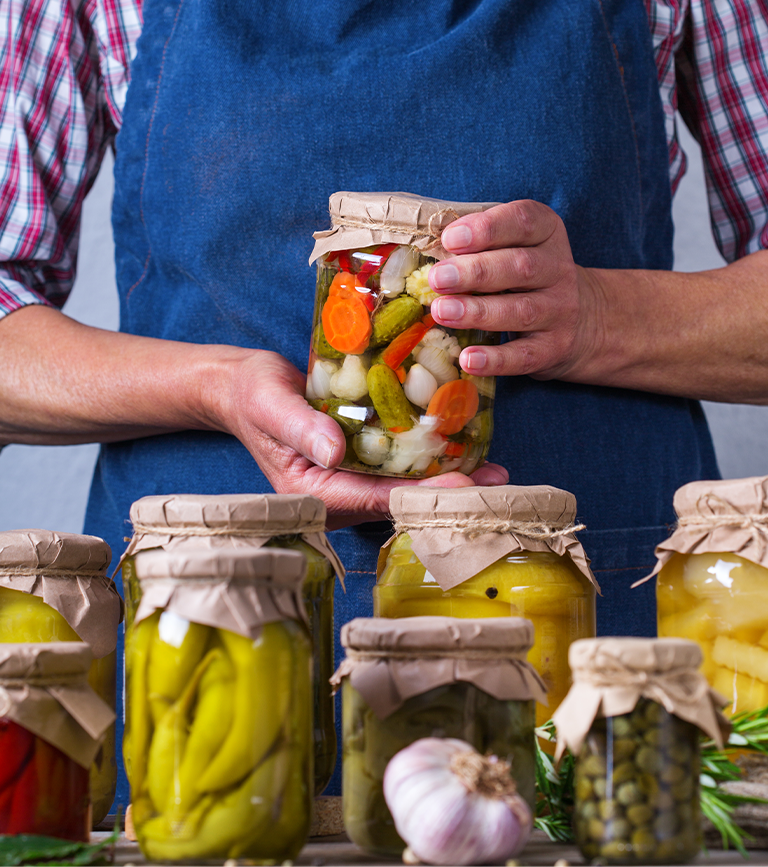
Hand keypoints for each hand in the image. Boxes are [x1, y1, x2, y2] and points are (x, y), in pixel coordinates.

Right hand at [215, 350, 508, 528]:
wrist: (240, 388)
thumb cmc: (251, 394)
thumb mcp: (271, 404)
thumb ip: (301, 428)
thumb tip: (334, 451)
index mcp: (312, 494)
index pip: (375, 500)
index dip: (421, 494)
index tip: (462, 484)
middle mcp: (334, 497)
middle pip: (398, 502)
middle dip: (446, 493)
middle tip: (496, 481)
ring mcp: (347, 483)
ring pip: (404, 490)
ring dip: (446, 480)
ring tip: (493, 470)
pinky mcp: (357, 465)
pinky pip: (397, 471)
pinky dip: (428, 462)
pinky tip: (462, 449)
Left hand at [428, 200, 599, 379]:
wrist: (586, 321)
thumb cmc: (530, 277)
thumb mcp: (518, 247)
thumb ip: (482, 243)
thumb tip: (429, 248)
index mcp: (547, 234)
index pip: (524, 221)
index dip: (487, 228)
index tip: (451, 238)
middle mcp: (558, 270)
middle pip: (520, 267)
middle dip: (475, 272)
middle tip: (436, 278)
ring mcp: (560, 312)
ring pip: (520, 311)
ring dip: (477, 312)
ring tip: (441, 312)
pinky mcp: (554, 349)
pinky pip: (524, 356)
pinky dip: (495, 359)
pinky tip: (468, 359)